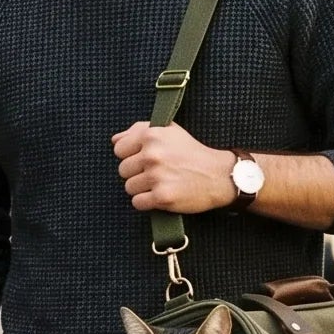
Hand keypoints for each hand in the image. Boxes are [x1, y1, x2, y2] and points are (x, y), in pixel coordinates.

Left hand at [112, 122, 236, 213]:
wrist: (218, 175)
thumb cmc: (192, 153)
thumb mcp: (169, 131)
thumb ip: (139, 130)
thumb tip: (115, 139)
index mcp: (152, 135)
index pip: (119, 149)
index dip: (130, 156)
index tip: (145, 159)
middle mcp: (152, 154)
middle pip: (123, 170)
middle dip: (137, 173)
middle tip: (157, 173)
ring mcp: (157, 176)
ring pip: (129, 188)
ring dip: (142, 189)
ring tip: (160, 184)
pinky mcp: (162, 197)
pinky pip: (137, 203)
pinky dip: (147, 202)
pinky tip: (160, 195)